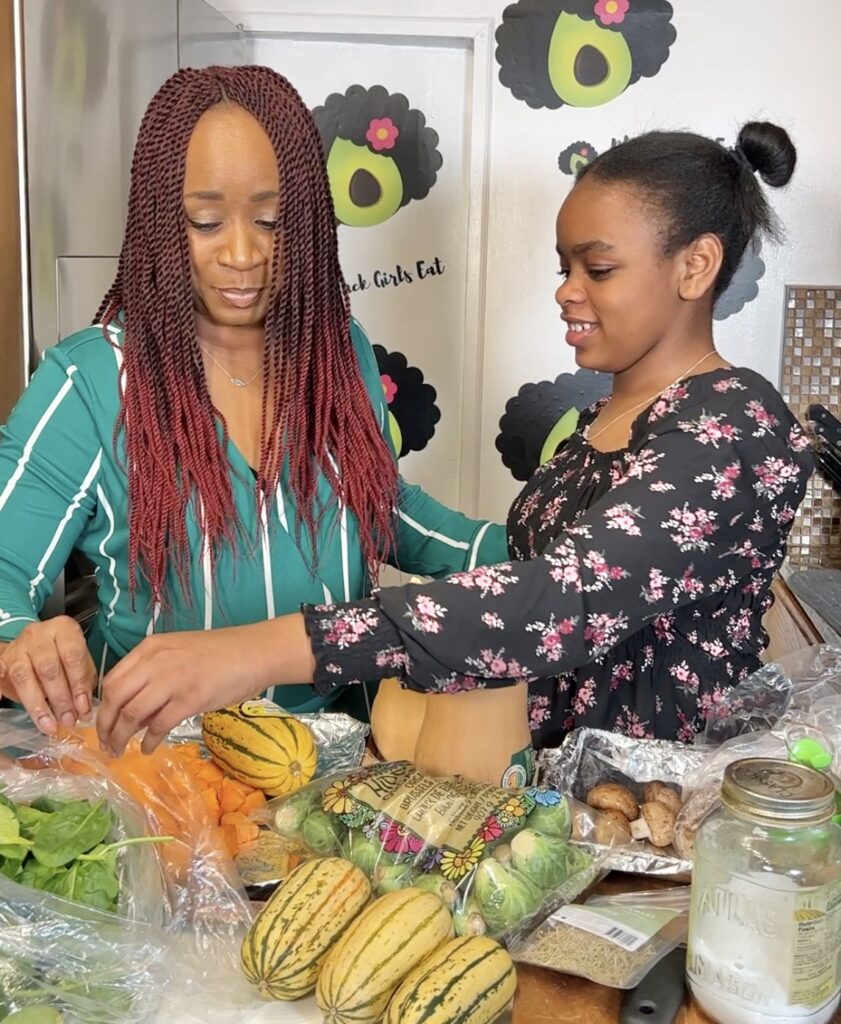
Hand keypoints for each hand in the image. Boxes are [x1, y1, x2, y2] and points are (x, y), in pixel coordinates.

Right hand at [0, 617, 95, 733]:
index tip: (83, 709)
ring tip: (50, 726)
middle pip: (48, 667)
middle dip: (60, 698)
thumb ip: (83, 681)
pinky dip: (1, 690)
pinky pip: (0, 673)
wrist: (32, 646)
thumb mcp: (79, 662)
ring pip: (24, 676)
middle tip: (68, 720)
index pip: (73, 655)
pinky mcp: (2, 659)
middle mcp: (39, 634)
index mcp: (63, 629)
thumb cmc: (62, 656)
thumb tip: (84, 710)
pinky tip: (5, 702)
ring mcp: (18, 646)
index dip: (78, 684)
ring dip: (38, 705)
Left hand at [96, 625, 272, 755]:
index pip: (112, 679)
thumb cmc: (220, 653)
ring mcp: (173, 679)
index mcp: (151, 648)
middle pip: (115, 697)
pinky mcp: (191, 698)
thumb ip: (154, 677)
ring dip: (121, 737)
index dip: (103, 706)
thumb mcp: (179, 653)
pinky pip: (159, 725)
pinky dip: (149, 741)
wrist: (255, 652)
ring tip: (120, 751)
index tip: (103, 724)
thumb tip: (135, 714)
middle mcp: (156, 661)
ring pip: (132, 713)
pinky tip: (149, 749)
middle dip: (105, 725)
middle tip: (106, 744)